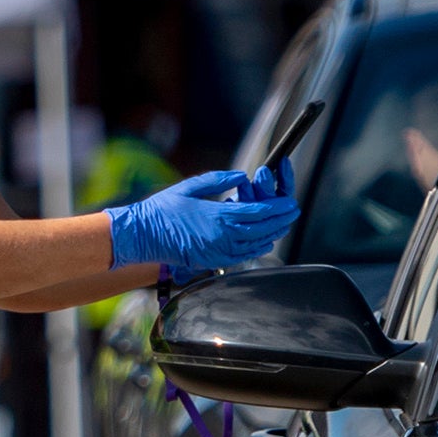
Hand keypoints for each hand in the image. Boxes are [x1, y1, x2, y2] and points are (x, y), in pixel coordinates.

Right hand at [106, 165, 300, 279]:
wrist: (143, 236)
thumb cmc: (163, 209)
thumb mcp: (191, 186)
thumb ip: (220, 180)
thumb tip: (243, 176)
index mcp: (218, 217)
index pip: (258, 213)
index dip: (278, 208)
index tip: (290, 202)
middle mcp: (223, 237)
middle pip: (262, 230)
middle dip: (281, 220)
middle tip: (294, 211)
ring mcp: (219, 251)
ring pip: (256, 244)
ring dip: (272, 233)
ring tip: (283, 224)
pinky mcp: (213, 260)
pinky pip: (243, 256)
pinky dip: (257, 248)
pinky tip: (264, 242)